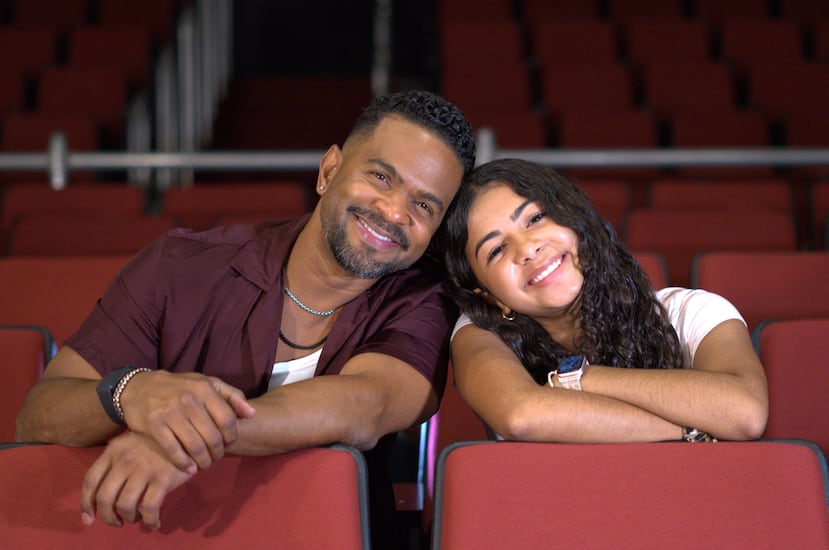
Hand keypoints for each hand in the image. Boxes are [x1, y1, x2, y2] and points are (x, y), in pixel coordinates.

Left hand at [81, 431, 194, 528]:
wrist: (189, 433)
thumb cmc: (158, 442)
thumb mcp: (132, 444)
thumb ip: (116, 462)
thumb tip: (101, 495)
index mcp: (114, 449)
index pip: (90, 480)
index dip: (86, 503)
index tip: (88, 518)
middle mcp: (126, 459)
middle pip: (105, 497)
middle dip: (107, 517)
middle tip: (115, 522)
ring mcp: (145, 468)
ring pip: (125, 505)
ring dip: (128, 518)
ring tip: (136, 518)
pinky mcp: (163, 478)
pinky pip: (149, 508)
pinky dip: (149, 521)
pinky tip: (154, 523)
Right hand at [119, 371, 254, 470]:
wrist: (140, 387)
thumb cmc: (180, 387)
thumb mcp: (206, 383)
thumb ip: (231, 396)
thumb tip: (252, 414)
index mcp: (204, 388)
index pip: (227, 419)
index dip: (232, 436)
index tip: (229, 443)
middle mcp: (188, 399)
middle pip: (212, 436)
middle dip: (218, 453)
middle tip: (216, 458)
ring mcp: (170, 412)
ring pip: (195, 446)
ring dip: (203, 461)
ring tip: (205, 464)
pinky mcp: (153, 425)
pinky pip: (174, 451)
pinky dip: (184, 463)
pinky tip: (189, 468)